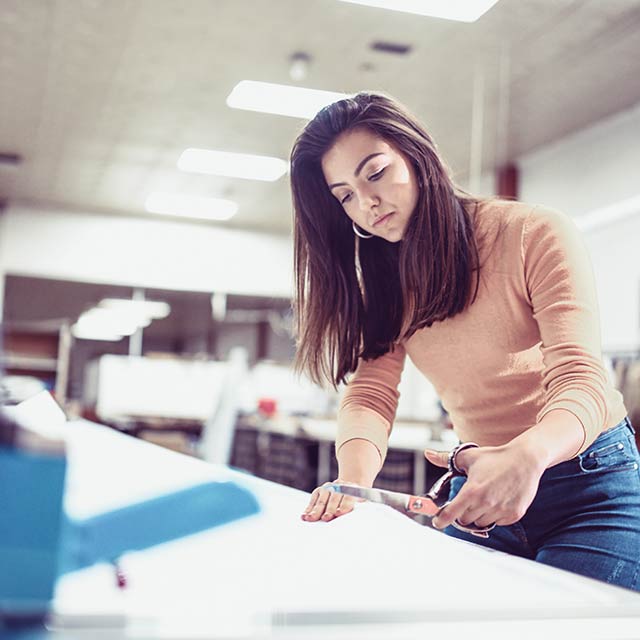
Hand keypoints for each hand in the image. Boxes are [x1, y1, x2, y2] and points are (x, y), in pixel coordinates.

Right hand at [301, 479, 363, 521]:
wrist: (349, 489)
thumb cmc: (357, 502)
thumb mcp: (364, 504)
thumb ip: (362, 509)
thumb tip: (361, 520)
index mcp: (354, 489)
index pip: (349, 496)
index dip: (344, 505)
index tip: (339, 513)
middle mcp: (340, 486)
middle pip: (334, 498)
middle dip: (330, 508)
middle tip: (326, 518)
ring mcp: (328, 487)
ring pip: (322, 499)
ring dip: (317, 510)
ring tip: (311, 518)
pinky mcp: (319, 491)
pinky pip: (313, 499)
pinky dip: (308, 508)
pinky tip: (305, 516)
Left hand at [424, 441, 545, 529]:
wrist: (525, 460)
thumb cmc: (495, 457)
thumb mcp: (469, 456)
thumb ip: (446, 458)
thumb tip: (428, 454)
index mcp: (472, 490)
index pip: (452, 513)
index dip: (442, 520)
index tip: (438, 522)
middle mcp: (486, 503)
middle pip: (465, 520)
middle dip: (463, 512)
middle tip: (469, 501)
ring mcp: (501, 510)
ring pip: (481, 523)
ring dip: (479, 515)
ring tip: (485, 498)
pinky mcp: (514, 515)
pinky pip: (498, 523)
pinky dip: (494, 516)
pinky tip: (498, 500)